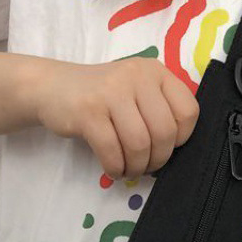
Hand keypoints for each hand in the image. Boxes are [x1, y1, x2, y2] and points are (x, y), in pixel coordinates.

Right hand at [32, 57, 199, 179]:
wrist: (53, 87)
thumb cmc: (100, 96)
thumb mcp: (135, 91)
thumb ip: (157, 109)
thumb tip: (172, 150)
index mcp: (155, 72)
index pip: (188, 111)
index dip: (180, 139)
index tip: (163, 147)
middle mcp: (137, 77)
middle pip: (164, 132)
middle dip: (156, 160)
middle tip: (144, 167)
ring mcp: (111, 93)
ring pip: (139, 144)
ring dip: (136, 167)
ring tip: (128, 170)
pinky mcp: (88, 112)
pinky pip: (112, 151)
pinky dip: (115, 168)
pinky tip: (112, 169)